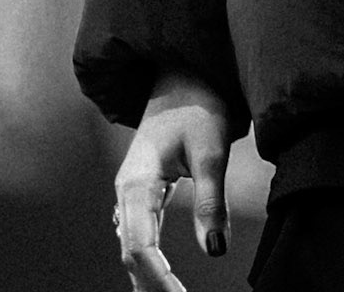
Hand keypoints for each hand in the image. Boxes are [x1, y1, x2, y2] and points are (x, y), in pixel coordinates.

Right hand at [113, 72, 231, 289]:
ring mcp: (132, 193)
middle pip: (132, 253)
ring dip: (148, 277)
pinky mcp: (144, 193)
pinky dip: (150, 261)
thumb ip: (211, 199)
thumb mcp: (210, 149)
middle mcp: (127, 191)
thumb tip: (216, 250)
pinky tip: (160, 279)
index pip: (140, 246)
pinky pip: (141, 236)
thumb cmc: (199, 104)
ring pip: (133, 247)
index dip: (158, 279)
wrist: (186, 73)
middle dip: (151, 285)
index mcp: (136, 181)